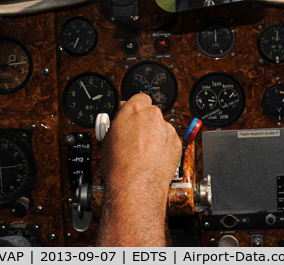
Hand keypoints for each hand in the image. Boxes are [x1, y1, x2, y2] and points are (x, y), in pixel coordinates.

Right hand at [96, 93, 180, 245]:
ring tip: (144, 153)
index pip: (139, 98)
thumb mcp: (107, 138)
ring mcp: (166, 129)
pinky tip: (154, 159)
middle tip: (136, 138)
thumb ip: (118, 121)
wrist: (135, 185)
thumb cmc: (118, 165)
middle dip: (145, 124)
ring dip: (155, 136)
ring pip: (161, 128)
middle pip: (151, 113)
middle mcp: (153, 116)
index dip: (135, 109)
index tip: (132, 118)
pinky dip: (164, 148)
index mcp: (134, 109)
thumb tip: (120, 117)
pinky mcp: (176, 143)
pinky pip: (170, 141)